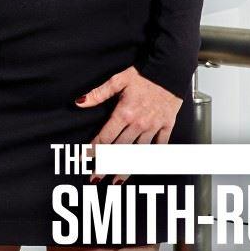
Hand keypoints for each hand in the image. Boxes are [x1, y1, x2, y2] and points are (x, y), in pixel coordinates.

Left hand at [78, 66, 182, 183]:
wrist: (169, 70)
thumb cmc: (143, 74)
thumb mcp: (117, 80)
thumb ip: (98, 94)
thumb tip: (79, 102)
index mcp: (124, 113)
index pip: (105, 137)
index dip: (93, 150)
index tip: (84, 160)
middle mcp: (139, 123)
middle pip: (120, 150)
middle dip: (106, 166)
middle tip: (96, 178)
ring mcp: (154, 126)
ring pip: (138, 152)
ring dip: (127, 168)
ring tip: (117, 181)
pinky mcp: (167, 126)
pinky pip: (160, 146)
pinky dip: (152, 157)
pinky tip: (145, 166)